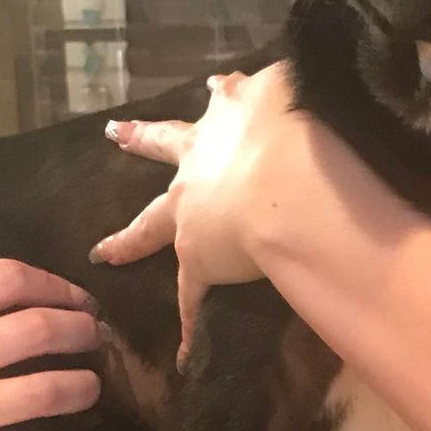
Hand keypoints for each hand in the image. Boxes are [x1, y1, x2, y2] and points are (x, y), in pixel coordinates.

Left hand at [93, 61, 298, 361]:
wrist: (290, 177)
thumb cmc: (305, 125)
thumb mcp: (306, 87)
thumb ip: (311, 84)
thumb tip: (326, 74)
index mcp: (231, 118)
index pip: (225, 102)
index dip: (223, 96)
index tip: (215, 86)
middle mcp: (201, 160)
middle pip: (165, 147)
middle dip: (140, 139)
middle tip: (114, 132)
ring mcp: (192, 211)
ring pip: (150, 224)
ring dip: (128, 238)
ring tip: (104, 249)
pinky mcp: (198, 258)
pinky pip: (190, 299)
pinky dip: (190, 327)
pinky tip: (183, 355)